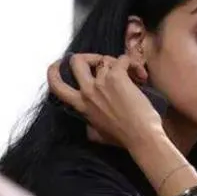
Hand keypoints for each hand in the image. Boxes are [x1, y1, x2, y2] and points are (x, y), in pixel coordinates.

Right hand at [47, 53, 163, 148]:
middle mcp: (87, 92)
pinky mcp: (117, 77)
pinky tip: (142, 76)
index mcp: (81, 105)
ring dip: (119, 64)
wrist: (141, 137)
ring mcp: (101, 83)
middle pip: (77, 61)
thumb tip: (87, 127)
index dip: (54, 70)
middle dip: (91, 57)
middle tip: (107, 63)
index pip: (56, 85)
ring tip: (135, 76)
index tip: (60, 63)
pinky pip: (122, 59)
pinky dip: (133, 63)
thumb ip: (89, 127)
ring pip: (105, 60)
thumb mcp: (98, 135)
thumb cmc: (124, 138)